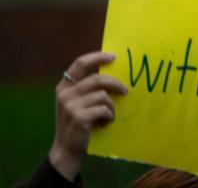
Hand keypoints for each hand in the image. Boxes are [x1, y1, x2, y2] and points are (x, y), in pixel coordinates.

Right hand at [49, 52, 127, 180]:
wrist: (67, 149)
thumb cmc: (78, 123)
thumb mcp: (78, 102)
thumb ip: (88, 88)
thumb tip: (114, 71)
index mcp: (64, 86)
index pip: (80, 63)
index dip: (97, 57)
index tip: (113, 57)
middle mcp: (64, 94)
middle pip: (97, 79)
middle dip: (115, 84)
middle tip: (125, 91)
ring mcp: (70, 106)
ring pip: (103, 96)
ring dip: (111, 106)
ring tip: (108, 115)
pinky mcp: (79, 117)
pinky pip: (104, 109)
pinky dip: (109, 116)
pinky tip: (104, 123)